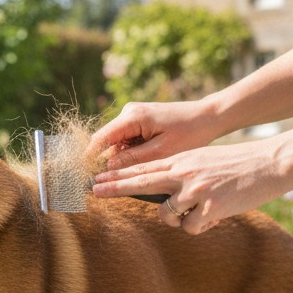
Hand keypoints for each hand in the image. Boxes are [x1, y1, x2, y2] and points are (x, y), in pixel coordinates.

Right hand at [88, 100, 222, 169]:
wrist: (208, 117)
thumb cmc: (190, 133)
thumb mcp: (162, 151)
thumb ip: (133, 159)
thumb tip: (109, 167)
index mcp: (132, 117)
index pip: (101, 138)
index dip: (90, 157)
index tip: (83, 175)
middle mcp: (129, 112)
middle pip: (108, 140)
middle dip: (109, 159)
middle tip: (114, 181)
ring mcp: (133, 114)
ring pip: (118, 141)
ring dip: (124, 156)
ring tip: (142, 166)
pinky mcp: (140, 118)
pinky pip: (127, 137)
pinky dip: (132, 150)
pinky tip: (148, 156)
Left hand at [91, 138, 288, 233]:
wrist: (270, 162)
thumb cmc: (237, 164)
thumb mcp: (202, 160)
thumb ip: (179, 173)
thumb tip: (160, 194)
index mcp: (181, 160)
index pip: (141, 168)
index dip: (117, 175)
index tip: (96, 180)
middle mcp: (183, 173)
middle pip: (140, 183)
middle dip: (115, 188)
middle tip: (94, 191)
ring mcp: (195, 189)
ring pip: (167, 215)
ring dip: (179, 218)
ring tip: (200, 210)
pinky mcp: (210, 207)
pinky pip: (190, 227)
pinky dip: (201, 226)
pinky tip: (215, 216)